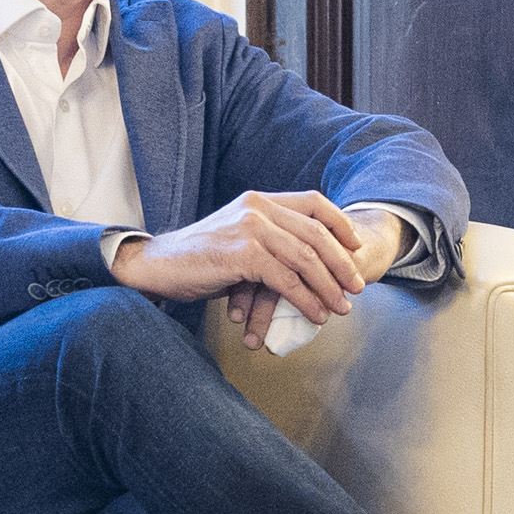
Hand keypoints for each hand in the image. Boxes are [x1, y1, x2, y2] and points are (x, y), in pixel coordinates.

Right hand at [119, 191, 387, 335]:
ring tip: (341, 307)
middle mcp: (258, 207)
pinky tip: (314, 313)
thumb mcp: (238, 238)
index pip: (314, 202)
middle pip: (316, 232)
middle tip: (357, 287)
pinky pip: (286, 279)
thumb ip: (269, 239)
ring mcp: (250, 228)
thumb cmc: (198, 258)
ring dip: (328, 286)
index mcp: (260, 200)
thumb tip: (307, 261)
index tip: (357, 247)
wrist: (156, 265)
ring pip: (305, 258)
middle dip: (341, 262)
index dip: (340, 224)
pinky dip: (305, 299)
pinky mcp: (243, 254)